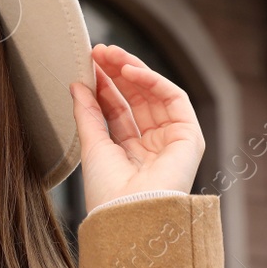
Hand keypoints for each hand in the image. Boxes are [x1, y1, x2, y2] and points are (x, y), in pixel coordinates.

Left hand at [69, 42, 204, 212]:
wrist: (127, 215)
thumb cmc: (108, 192)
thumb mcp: (92, 145)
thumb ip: (87, 112)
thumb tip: (77, 84)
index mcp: (130, 154)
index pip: (119, 111)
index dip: (105, 87)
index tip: (88, 65)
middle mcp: (153, 147)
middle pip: (137, 100)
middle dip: (117, 73)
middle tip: (97, 52)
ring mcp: (172, 141)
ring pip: (155, 95)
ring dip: (132, 70)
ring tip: (108, 54)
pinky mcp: (189, 137)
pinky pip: (174, 98)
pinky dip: (153, 80)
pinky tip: (129, 69)